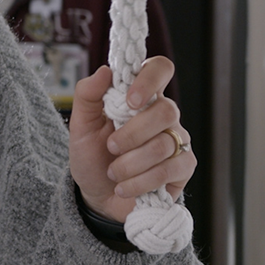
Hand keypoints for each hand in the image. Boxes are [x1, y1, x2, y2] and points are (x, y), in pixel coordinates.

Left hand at [68, 58, 195, 222]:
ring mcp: (177, 139)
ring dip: (130, 163)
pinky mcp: (183, 166)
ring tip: (114, 173)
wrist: (98, 195)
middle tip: (111, 148)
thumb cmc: (92, 155)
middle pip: (165, 110)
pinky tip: (125, 187)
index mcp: (139, 96)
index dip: (150, 80)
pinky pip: (170, 169)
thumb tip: (105, 70)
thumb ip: (87, 95)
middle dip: (131, 134)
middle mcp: (163, 114)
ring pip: (163, 144)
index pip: (160, 69)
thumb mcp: (80, 125)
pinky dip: (141, 181)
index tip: (130, 100)